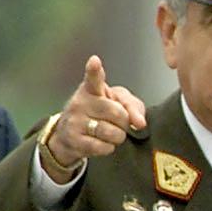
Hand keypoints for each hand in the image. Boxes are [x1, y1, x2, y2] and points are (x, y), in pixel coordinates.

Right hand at [42, 56, 146, 181]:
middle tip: (118, 122)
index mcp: (92, 89)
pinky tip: (101, 143)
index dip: (94, 70)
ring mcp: (75, 121)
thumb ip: (133, 107)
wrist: (71, 135)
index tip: (95, 62)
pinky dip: (109, 148)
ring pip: (112, 133)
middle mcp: (80, 103)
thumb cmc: (101, 115)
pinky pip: (104, 147)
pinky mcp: (74, 140)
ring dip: (118, 137)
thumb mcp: (119, 104)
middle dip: (124, 122)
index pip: (93, 78)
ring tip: (109, 133)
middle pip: (117, 113)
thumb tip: (139, 123)